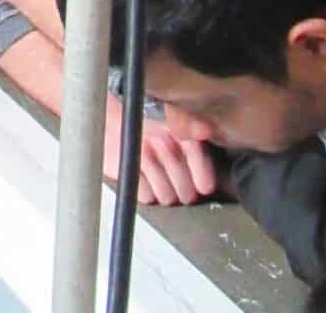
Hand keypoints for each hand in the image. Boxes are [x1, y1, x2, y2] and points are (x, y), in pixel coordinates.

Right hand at [103, 110, 219, 206]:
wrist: (111, 127)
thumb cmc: (148, 137)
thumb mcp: (173, 135)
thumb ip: (195, 152)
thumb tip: (214, 182)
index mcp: (178, 133)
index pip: (197, 156)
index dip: (203, 176)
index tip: (205, 188)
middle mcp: (162, 142)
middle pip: (185, 189)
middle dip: (184, 193)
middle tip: (179, 188)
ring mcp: (143, 156)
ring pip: (167, 197)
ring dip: (165, 195)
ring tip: (160, 184)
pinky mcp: (125, 169)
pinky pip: (146, 197)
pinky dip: (146, 194)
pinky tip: (144, 181)